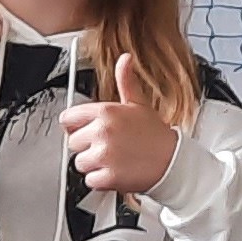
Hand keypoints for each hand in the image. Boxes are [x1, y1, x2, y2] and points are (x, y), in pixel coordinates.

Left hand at [63, 55, 179, 195]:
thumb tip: (125, 59)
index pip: (68, 118)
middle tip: (109, 147)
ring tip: (115, 160)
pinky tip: (117, 172)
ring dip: (94, 165)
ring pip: (80, 163)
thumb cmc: (155, 135)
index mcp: (106, 111)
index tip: (88, 131)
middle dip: (88, 147)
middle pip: (73, 143)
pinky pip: (90, 181)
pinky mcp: (108, 176)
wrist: (173, 162)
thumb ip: (125, 81)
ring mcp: (104, 155)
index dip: (78, 126)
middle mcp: (102, 131)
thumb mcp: (139, 104)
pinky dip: (101, 181)